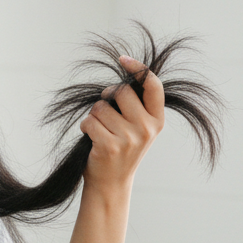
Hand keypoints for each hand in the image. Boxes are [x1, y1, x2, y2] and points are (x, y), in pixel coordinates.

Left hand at [78, 55, 164, 192]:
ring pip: (101, 107)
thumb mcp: (138, 128)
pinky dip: (85, 126)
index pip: (153, 86)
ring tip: (100, 131)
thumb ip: (136, 105)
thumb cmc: (121, 148)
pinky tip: (91, 138)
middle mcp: (147, 128)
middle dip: (107, 96)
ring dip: (94, 115)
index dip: (138, 68)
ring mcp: (130, 138)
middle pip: (121, 91)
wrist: (111, 183)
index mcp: (157, 120)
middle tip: (105, 111)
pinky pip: (90, 121)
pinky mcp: (111, 146)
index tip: (122, 59)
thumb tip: (125, 73)